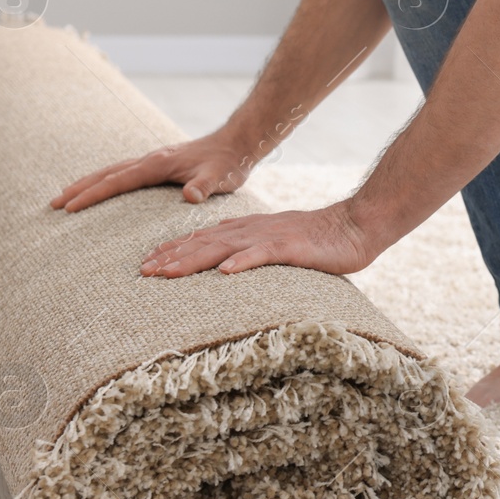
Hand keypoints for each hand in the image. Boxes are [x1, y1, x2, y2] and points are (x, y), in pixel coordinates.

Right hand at [52, 130, 260, 212]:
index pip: (117, 181)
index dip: (93, 195)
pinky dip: (104, 181)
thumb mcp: (219, 179)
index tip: (70, 207)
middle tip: (53, 204)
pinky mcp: (157, 165)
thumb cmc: (228, 165)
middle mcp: (150, 160)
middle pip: (106, 174)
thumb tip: (190, 195)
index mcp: (158, 164)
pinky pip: (122, 173)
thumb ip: (204, 187)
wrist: (237, 144)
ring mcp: (152, 161)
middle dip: (79, 188)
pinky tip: (98, 190)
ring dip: (87, 183)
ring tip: (64, 197)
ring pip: (111, 171)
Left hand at [139, 202, 377, 277]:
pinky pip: (262, 254)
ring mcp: (270, 237)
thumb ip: (250, 244)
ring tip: (167, 273)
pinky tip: (224, 272)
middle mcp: (252, 230)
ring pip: (223, 248)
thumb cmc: (320, 239)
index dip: (174, 250)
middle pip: (203, 242)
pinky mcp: (291, 246)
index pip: (202, 238)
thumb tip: (224, 255)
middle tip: (143, 272)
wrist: (356, 224)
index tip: (148, 264)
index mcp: (248, 229)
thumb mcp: (278, 240)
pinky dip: (242, 261)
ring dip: (193, 260)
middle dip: (171, 256)